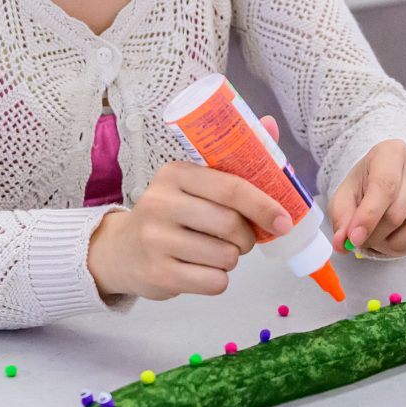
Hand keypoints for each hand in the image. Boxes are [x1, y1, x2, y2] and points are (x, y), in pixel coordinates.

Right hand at [88, 160, 293, 300]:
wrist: (121, 250)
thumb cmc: (170, 213)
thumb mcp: (191, 182)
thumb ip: (232, 160)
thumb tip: (271, 124)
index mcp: (175, 174)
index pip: (230, 188)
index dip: (264, 205)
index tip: (284, 220)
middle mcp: (161, 204)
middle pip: (230, 224)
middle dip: (247, 236)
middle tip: (242, 238)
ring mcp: (156, 241)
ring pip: (225, 257)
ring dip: (232, 258)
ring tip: (216, 251)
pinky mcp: (159, 275)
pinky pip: (213, 282)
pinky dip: (218, 278)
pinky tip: (201, 269)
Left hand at [327, 140, 405, 256]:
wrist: (392, 185)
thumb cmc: (367, 188)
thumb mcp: (346, 197)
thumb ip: (342, 217)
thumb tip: (344, 241)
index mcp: (393, 152)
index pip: (385, 186)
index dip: (368, 217)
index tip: (354, 239)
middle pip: (398, 214)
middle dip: (377, 236)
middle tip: (367, 238)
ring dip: (400, 245)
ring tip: (388, 239)